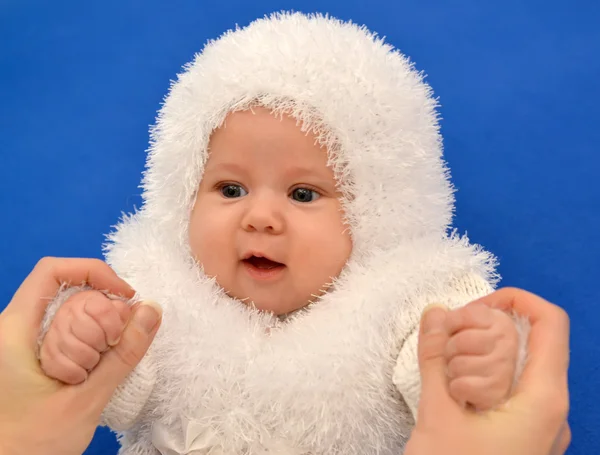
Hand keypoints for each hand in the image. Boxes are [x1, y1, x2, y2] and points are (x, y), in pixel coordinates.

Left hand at [0, 257, 161, 454]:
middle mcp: (11, 328)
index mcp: (13, 331)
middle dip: (100, 305)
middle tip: (123, 333)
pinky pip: (63, 328)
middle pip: (63, 289)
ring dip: (95, 324)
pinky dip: (87, 337)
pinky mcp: (28, 353)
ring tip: (108, 355)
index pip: (52, 271)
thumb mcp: (86, 399)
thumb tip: (152, 310)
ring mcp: (18, 341)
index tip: (124, 295)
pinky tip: (97, 363)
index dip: (93, 271)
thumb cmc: (32, 443)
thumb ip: (122, 354)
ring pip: (65, 309)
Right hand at [405, 287, 569, 454]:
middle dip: (481, 335)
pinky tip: (453, 397)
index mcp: (545, 399)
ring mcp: (540, 426)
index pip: (549, 322)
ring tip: (444, 380)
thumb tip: (436, 310)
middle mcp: (553, 410)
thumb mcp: (438, 415)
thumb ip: (436, 356)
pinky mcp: (525, 437)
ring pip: (516, 368)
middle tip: (444, 349)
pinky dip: (480, 381)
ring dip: (476, 360)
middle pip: (527, 343)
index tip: (470, 308)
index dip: (512, 299)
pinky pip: (509, 392)